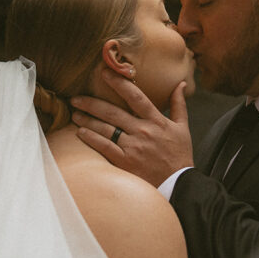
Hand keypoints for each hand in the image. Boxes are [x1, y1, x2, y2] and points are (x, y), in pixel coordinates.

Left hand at [70, 71, 192, 186]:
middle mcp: (143, 131)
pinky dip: (92, 138)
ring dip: (87, 120)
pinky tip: (81, 132)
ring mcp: (133, 147)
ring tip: (75, 113)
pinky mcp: (126, 162)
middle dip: (92, 103)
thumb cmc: (179, 156)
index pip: (135, 96)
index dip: (119, 83)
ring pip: (105, 128)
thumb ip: (179, 104)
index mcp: (156, 120)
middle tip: (75, 97)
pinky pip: (105, 147)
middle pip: (113, 112)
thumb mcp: (183, 128)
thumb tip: (181, 84)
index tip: (104, 73)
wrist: (178, 184)